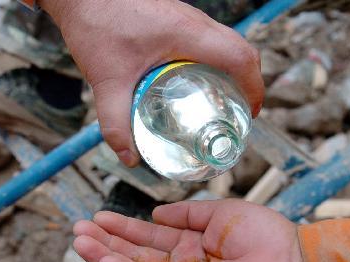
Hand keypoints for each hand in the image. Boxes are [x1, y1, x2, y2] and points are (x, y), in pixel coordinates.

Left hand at [41, 0, 263, 166]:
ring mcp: (186, 17)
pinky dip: (217, 60)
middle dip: (250, 82)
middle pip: (242, 49)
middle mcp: (194, 22)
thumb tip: (129, 157)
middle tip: (240, 112)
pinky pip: (210, 38)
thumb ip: (115, 122)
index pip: (240, 57)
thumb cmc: (95, 24)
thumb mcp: (106, 80)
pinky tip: (197, 81)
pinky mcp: (176, 17)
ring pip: (227, 42)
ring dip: (234, 70)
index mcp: (187, 34)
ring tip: (223, 101)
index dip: (254, 87)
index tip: (250, 114)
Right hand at [74, 199, 316, 261]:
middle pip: (136, 255)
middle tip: (77, 233)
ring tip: (80, 244)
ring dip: (108, 258)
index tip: (97, 219)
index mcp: (190, 244)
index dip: (122, 229)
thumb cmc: (261, 234)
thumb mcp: (219, 213)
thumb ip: (187, 213)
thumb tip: (157, 211)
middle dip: (106, 244)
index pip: (148, 236)